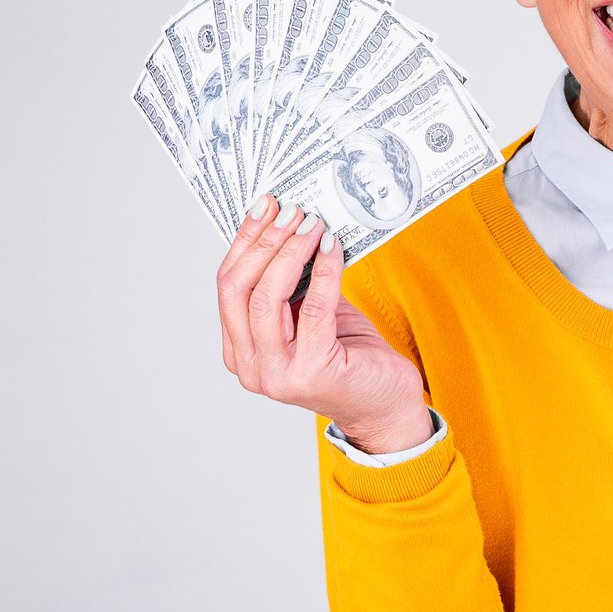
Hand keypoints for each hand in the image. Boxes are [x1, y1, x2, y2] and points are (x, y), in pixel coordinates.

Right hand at [216, 196, 432, 453]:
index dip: (243, 242)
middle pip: (238, 290)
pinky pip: (314, 309)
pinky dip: (324, 271)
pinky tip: (333, 247)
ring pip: (267, 298)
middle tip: (289, 210)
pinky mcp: (314, 371)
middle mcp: (251, 366)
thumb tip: (291, 225)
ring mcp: (278, 373)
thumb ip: (292, 284)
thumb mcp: (309, 315)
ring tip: (311, 224)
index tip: (263, 206)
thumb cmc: (348, 356)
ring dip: (290, 252)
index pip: (228, 286)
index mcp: (240, 350)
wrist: (384, 404)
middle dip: (264, 242)